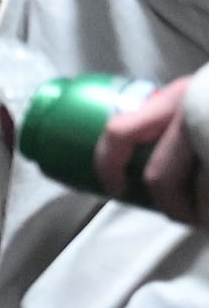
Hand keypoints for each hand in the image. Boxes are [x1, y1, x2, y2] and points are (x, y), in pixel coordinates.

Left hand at [96, 71, 208, 225]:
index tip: (115, 187)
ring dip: (202, 215)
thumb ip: (178, 115)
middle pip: (160, 179)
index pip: (120, 134)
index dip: (108, 167)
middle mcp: (196, 113)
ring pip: (199, 198)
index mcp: (180, 96)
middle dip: (170, 206)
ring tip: (208, 214)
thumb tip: (143, 155)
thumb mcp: (205, 92)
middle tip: (183, 214)